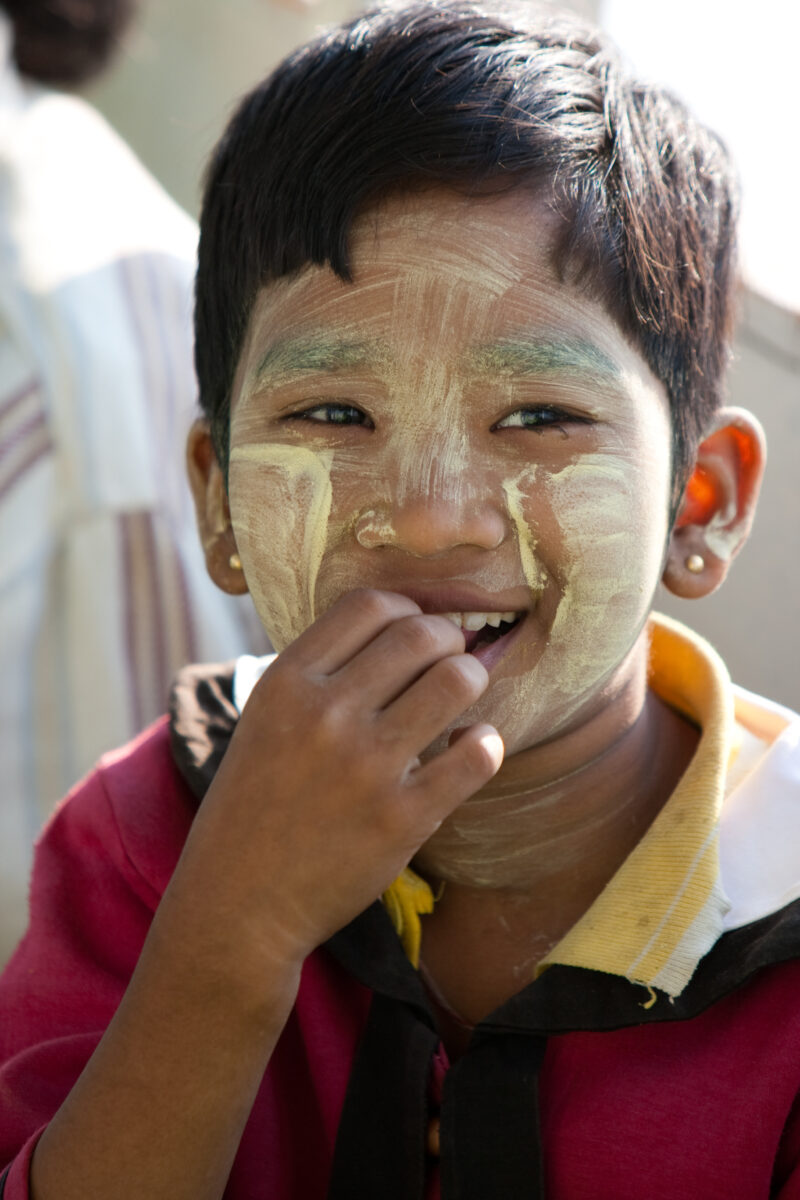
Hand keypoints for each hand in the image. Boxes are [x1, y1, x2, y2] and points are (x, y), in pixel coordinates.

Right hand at [174, 589, 503, 976]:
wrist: (239, 901)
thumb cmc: (258, 802)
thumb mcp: (266, 718)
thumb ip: (321, 671)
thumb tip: (403, 625)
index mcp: (287, 682)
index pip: (370, 605)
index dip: (407, 610)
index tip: (415, 633)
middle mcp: (325, 715)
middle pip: (421, 634)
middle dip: (447, 641)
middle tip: (448, 662)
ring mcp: (366, 767)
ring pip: (456, 681)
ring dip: (471, 681)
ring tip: (461, 700)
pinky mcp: (401, 819)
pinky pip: (476, 755)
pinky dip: (485, 744)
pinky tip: (471, 749)